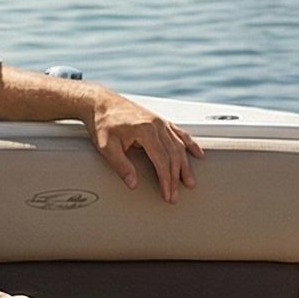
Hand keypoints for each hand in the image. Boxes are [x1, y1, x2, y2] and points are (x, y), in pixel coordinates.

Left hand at [88, 96, 203, 202]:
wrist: (101, 102)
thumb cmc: (102, 122)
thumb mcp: (106, 146)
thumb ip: (120, 166)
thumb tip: (133, 184)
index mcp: (145, 130)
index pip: (161, 160)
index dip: (166, 180)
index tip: (167, 194)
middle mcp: (156, 124)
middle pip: (173, 155)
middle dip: (176, 178)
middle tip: (175, 196)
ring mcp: (160, 121)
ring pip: (179, 145)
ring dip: (185, 165)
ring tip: (190, 182)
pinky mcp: (160, 120)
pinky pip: (179, 133)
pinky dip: (190, 144)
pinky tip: (197, 153)